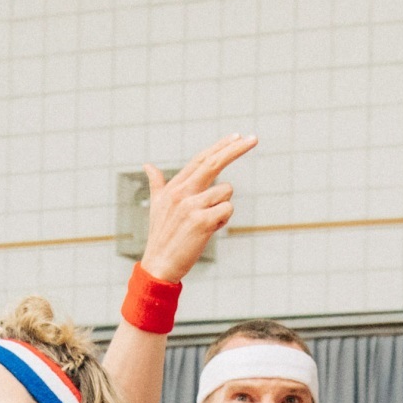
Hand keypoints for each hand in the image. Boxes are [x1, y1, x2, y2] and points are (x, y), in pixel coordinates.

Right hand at [139, 134, 255, 282]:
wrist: (159, 265)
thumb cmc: (161, 237)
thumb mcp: (156, 206)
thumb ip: (156, 184)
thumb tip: (148, 165)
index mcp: (174, 187)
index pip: (201, 159)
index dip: (220, 146)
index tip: (237, 136)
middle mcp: (182, 192)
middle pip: (214, 163)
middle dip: (236, 149)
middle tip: (254, 138)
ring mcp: (191, 206)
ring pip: (226, 192)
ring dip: (223, 207)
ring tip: (207, 223)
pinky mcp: (201, 222)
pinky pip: (228, 210)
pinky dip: (224, 220)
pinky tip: (210, 230)